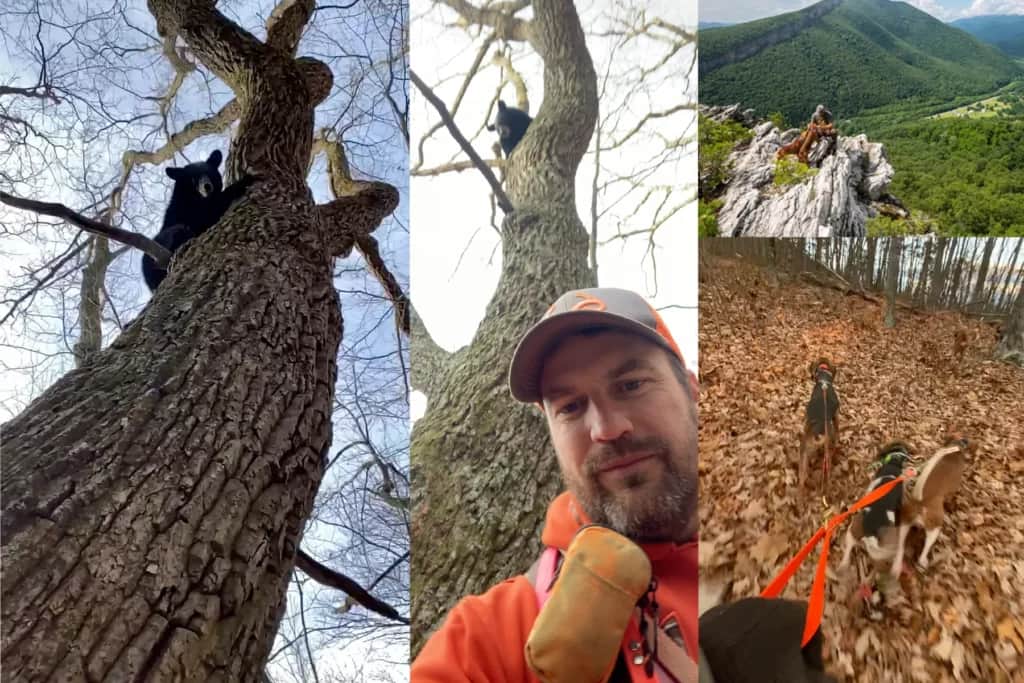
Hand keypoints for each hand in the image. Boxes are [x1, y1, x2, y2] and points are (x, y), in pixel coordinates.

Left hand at [699, 597, 836, 682]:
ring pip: (758, 629)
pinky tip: (733, 667)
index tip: (807, 675)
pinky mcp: (710, 616)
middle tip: (782, 676)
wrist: (701, 673)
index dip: (815, 653)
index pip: (814, 626)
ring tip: (754, 673)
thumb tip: (831, 680)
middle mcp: (762, 602)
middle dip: (788, 652)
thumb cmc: (755, 678)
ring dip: (762, 649)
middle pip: (785, 625)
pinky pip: (733, 630)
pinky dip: (737, 646)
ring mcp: (734, 606)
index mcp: (789, 613)